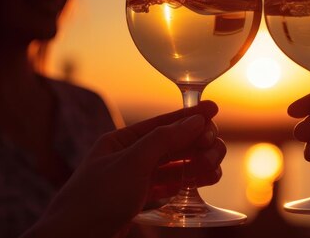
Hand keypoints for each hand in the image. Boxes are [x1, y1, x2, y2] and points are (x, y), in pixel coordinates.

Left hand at [23, 101, 224, 237]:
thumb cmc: (94, 200)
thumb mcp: (132, 163)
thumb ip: (164, 140)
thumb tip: (194, 121)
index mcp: (120, 141)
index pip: (162, 122)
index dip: (189, 115)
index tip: (214, 108)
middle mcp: (127, 157)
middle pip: (171, 144)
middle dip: (196, 143)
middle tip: (215, 147)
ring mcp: (132, 180)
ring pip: (173, 166)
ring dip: (196, 164)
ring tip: (214, 167)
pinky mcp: (136, 201)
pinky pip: (168, 186)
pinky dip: (188, 182)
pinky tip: (204, 180)